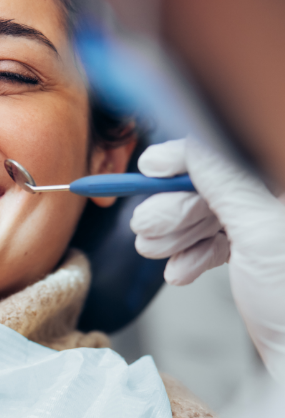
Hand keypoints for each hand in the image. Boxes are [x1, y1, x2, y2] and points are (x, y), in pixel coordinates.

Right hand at [132, 138, 284, 380]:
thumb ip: (226, 181)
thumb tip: (190, 144)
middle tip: (146, 227)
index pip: (231, 152)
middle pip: (213, 185)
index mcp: (283, 185)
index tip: (149, 167)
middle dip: (174, 208)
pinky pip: (214, 243)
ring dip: (174, 235)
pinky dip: (190, 256)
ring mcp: (268, 230)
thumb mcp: (261, 233)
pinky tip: (180, 273)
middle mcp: (277, 203)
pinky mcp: (257, 257)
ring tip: (156, 253)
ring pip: (208, 215)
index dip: (187, 157)